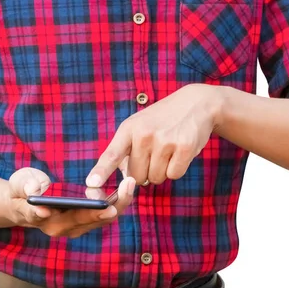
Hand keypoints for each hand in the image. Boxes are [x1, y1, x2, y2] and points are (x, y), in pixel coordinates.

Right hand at [7, 168, 135, 237]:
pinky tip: (127, 185)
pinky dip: (118, 200)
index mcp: (48, 221)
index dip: (88, 214)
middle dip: (114, 204)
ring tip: (130, 182)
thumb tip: (37, 194)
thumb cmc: (20, 190)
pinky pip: (106, 213)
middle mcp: (65, 228)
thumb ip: (25, 186)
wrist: (21, 202)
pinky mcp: (86, 221)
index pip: (71, 220)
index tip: (106, 207)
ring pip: (105, 219)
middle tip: (127, 185)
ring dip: (120, 202)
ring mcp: (77, 226)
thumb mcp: (19, 184)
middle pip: (95, 220)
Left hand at [86, 84, 222, 186]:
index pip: (111, 154)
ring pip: (155, 178)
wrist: (197, 103)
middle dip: (145, 172)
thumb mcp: (139, 125)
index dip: (101, 172)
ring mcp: (165, 141)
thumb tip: (123, 177)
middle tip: (155, 153)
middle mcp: (144, 134)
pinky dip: (177, 169)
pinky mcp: (185, 148)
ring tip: (168, 150)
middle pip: (136, 177)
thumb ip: (126, 150)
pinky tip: (179, 152)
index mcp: (129, 129)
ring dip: (162, 171)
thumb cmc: (163, 119)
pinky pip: (173, 175)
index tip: (91, 184)